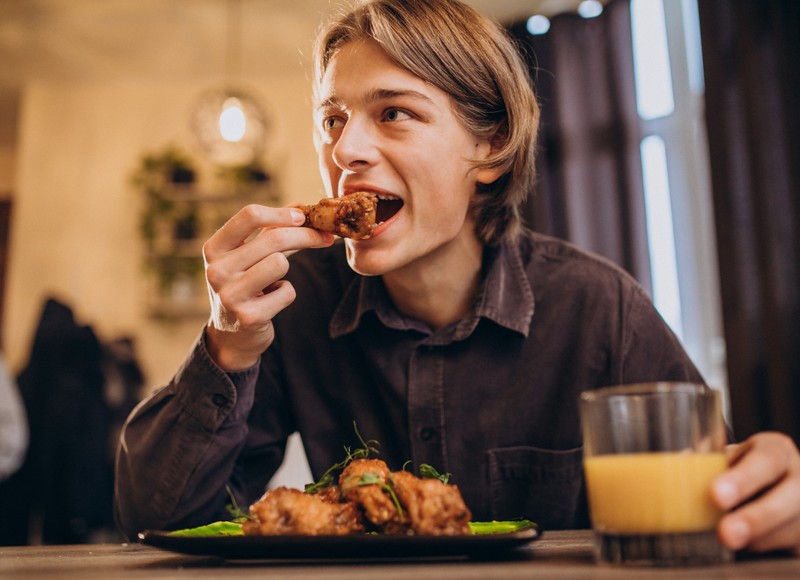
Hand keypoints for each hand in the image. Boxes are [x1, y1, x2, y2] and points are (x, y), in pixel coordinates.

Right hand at [202, 204, 332, 370]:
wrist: (232, 335)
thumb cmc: (243, 284)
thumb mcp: (246, 256)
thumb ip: (269, 230)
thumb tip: (300, 208)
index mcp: (214, 248)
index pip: (249, 215)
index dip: (282, 214)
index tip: (303, 217)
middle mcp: (217, 270)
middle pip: (273, 239)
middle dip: (306, 236)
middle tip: (325, 237)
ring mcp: (230, 295)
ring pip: (280, 263)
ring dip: (286, 270)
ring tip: (273, 280)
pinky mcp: (248, 317)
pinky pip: (287, 292)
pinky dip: (286, 294)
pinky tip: (270, 302)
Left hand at [711, 431, 799, 553]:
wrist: (776, 489)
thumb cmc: (745, 470)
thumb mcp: (732, 457)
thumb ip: (709, 461)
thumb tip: (679, 462)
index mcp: (776, 450)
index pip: (766, 460)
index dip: (743, 479)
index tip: (716, 495)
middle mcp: (799, 476)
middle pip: (789, 498)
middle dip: (755, 518)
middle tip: (726, 533)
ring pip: (789, 529)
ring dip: (755, 538)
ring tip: (729, 538)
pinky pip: (787, 547)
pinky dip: (763, 547)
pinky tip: (746, 546)